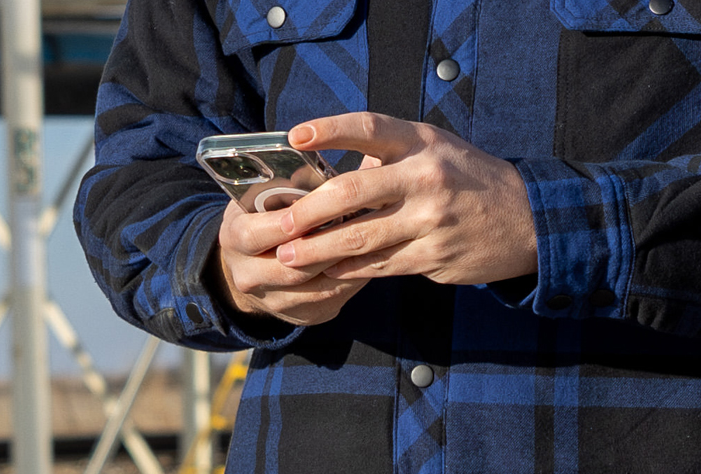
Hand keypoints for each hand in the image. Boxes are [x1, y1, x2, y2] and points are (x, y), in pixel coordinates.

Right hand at [214, 200, 368, 325]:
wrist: (255, 263)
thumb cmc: (265, 217)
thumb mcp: (264, 196)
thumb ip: (287, 186)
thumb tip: (313, 171)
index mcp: (234, 239)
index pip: (256, 234)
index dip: (288, 222)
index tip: (320, 204)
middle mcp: (247, 276)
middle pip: (292, 267)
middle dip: (327, 246)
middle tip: (361, 224)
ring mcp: (273, 302)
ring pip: (318, 288)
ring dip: (346, 264)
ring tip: (372, 241)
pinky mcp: (302, 316)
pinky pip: (334, 299)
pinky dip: (355, 278)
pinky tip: (372, 259)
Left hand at [275, 112, 537, 284]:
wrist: (529, 219)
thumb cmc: (468, 178)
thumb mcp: (436, 149)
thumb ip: (389, 154)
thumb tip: (332, 168)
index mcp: (421, 143)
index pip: (368, 127)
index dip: (329, 129)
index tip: (295, 137)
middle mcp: (425, 177)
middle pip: (351, 192)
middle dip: (307, 212)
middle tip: (278, 225)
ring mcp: (431, 220)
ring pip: (360, 237)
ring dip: (317, 250)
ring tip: (287, 257)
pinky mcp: (434, 257)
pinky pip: (380, 266)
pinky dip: (348, 270)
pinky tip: (325, 273)